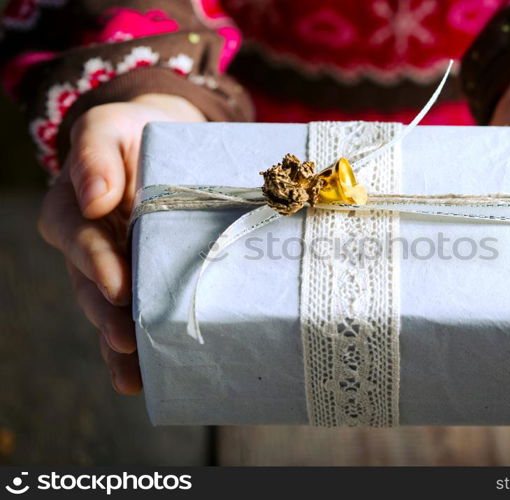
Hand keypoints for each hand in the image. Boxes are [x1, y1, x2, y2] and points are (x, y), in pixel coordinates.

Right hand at [38, 94, 204, 393]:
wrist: (166, 149)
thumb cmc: (134, 136)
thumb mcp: (110, 127)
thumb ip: (95, 153)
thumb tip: (95, 196)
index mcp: (75, 211)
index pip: (79, 237)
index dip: (96, 263)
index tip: (117, 286)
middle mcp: (90, 249)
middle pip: (92, 287)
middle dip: (108, 315)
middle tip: (127, 338)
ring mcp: (114, 272)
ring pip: (109, 313)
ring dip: (121, 344)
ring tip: (138, 371)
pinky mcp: (141, 286)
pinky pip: (132, 320)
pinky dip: (136, 351)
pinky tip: (146, 378)